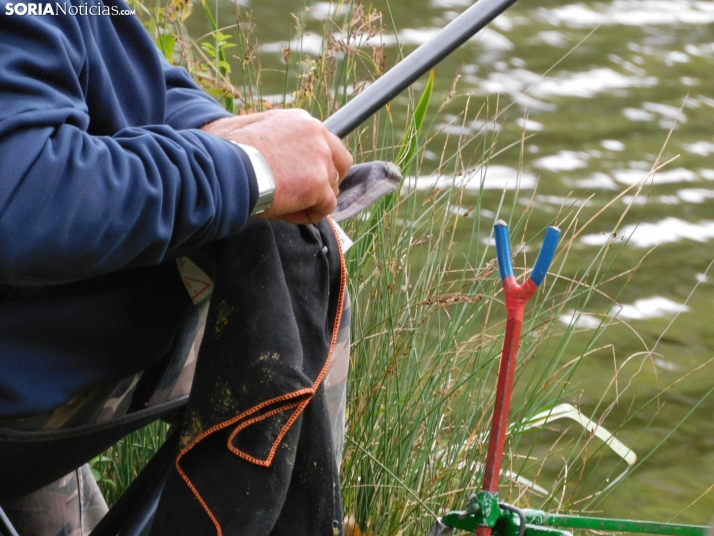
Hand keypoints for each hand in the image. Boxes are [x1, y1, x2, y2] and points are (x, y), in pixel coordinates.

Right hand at [201, 109, 352, 223]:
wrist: (227, 167)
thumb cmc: (227, 150)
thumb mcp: (252, 127)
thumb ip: (275, 136)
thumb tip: (272, 148)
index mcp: (301, 120)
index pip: (325, 143)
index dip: (319, 164)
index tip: (304, 177)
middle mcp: (316, 133)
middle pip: (339, 163)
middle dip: (328, 181)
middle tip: (310, 196)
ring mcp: (320, 158)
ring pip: (331, 187)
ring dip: (312, 200)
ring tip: (285, 205)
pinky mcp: (319, 183)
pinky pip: (326, 207)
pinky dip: (309, 214)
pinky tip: (287, 213)